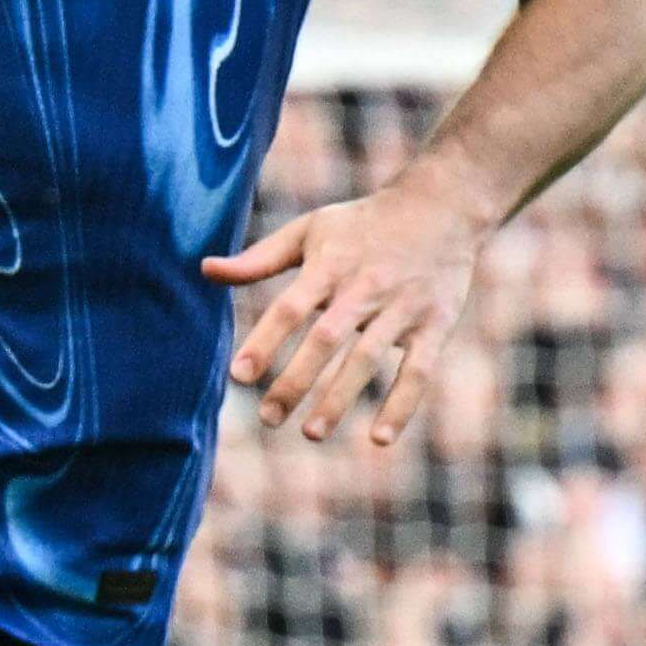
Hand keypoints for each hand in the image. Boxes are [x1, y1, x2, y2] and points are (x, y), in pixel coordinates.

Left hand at [207, 173, 485, 450]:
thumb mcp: (310, 230)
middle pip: (326, 338)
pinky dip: (401, 406)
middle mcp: (365, 287)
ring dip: (339, 398)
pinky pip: (419, 371)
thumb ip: (259, 259)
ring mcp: (403, 307)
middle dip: (296, 381)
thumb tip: (204, 270)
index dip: (265, 342)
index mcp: (330, 265)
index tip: (240, 376)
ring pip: (367, 359)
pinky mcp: (436, 325)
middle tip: (268, 418)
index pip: (291, 307)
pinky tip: (378, 440)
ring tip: (311, 433)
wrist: (441, 206)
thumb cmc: (362, 224)